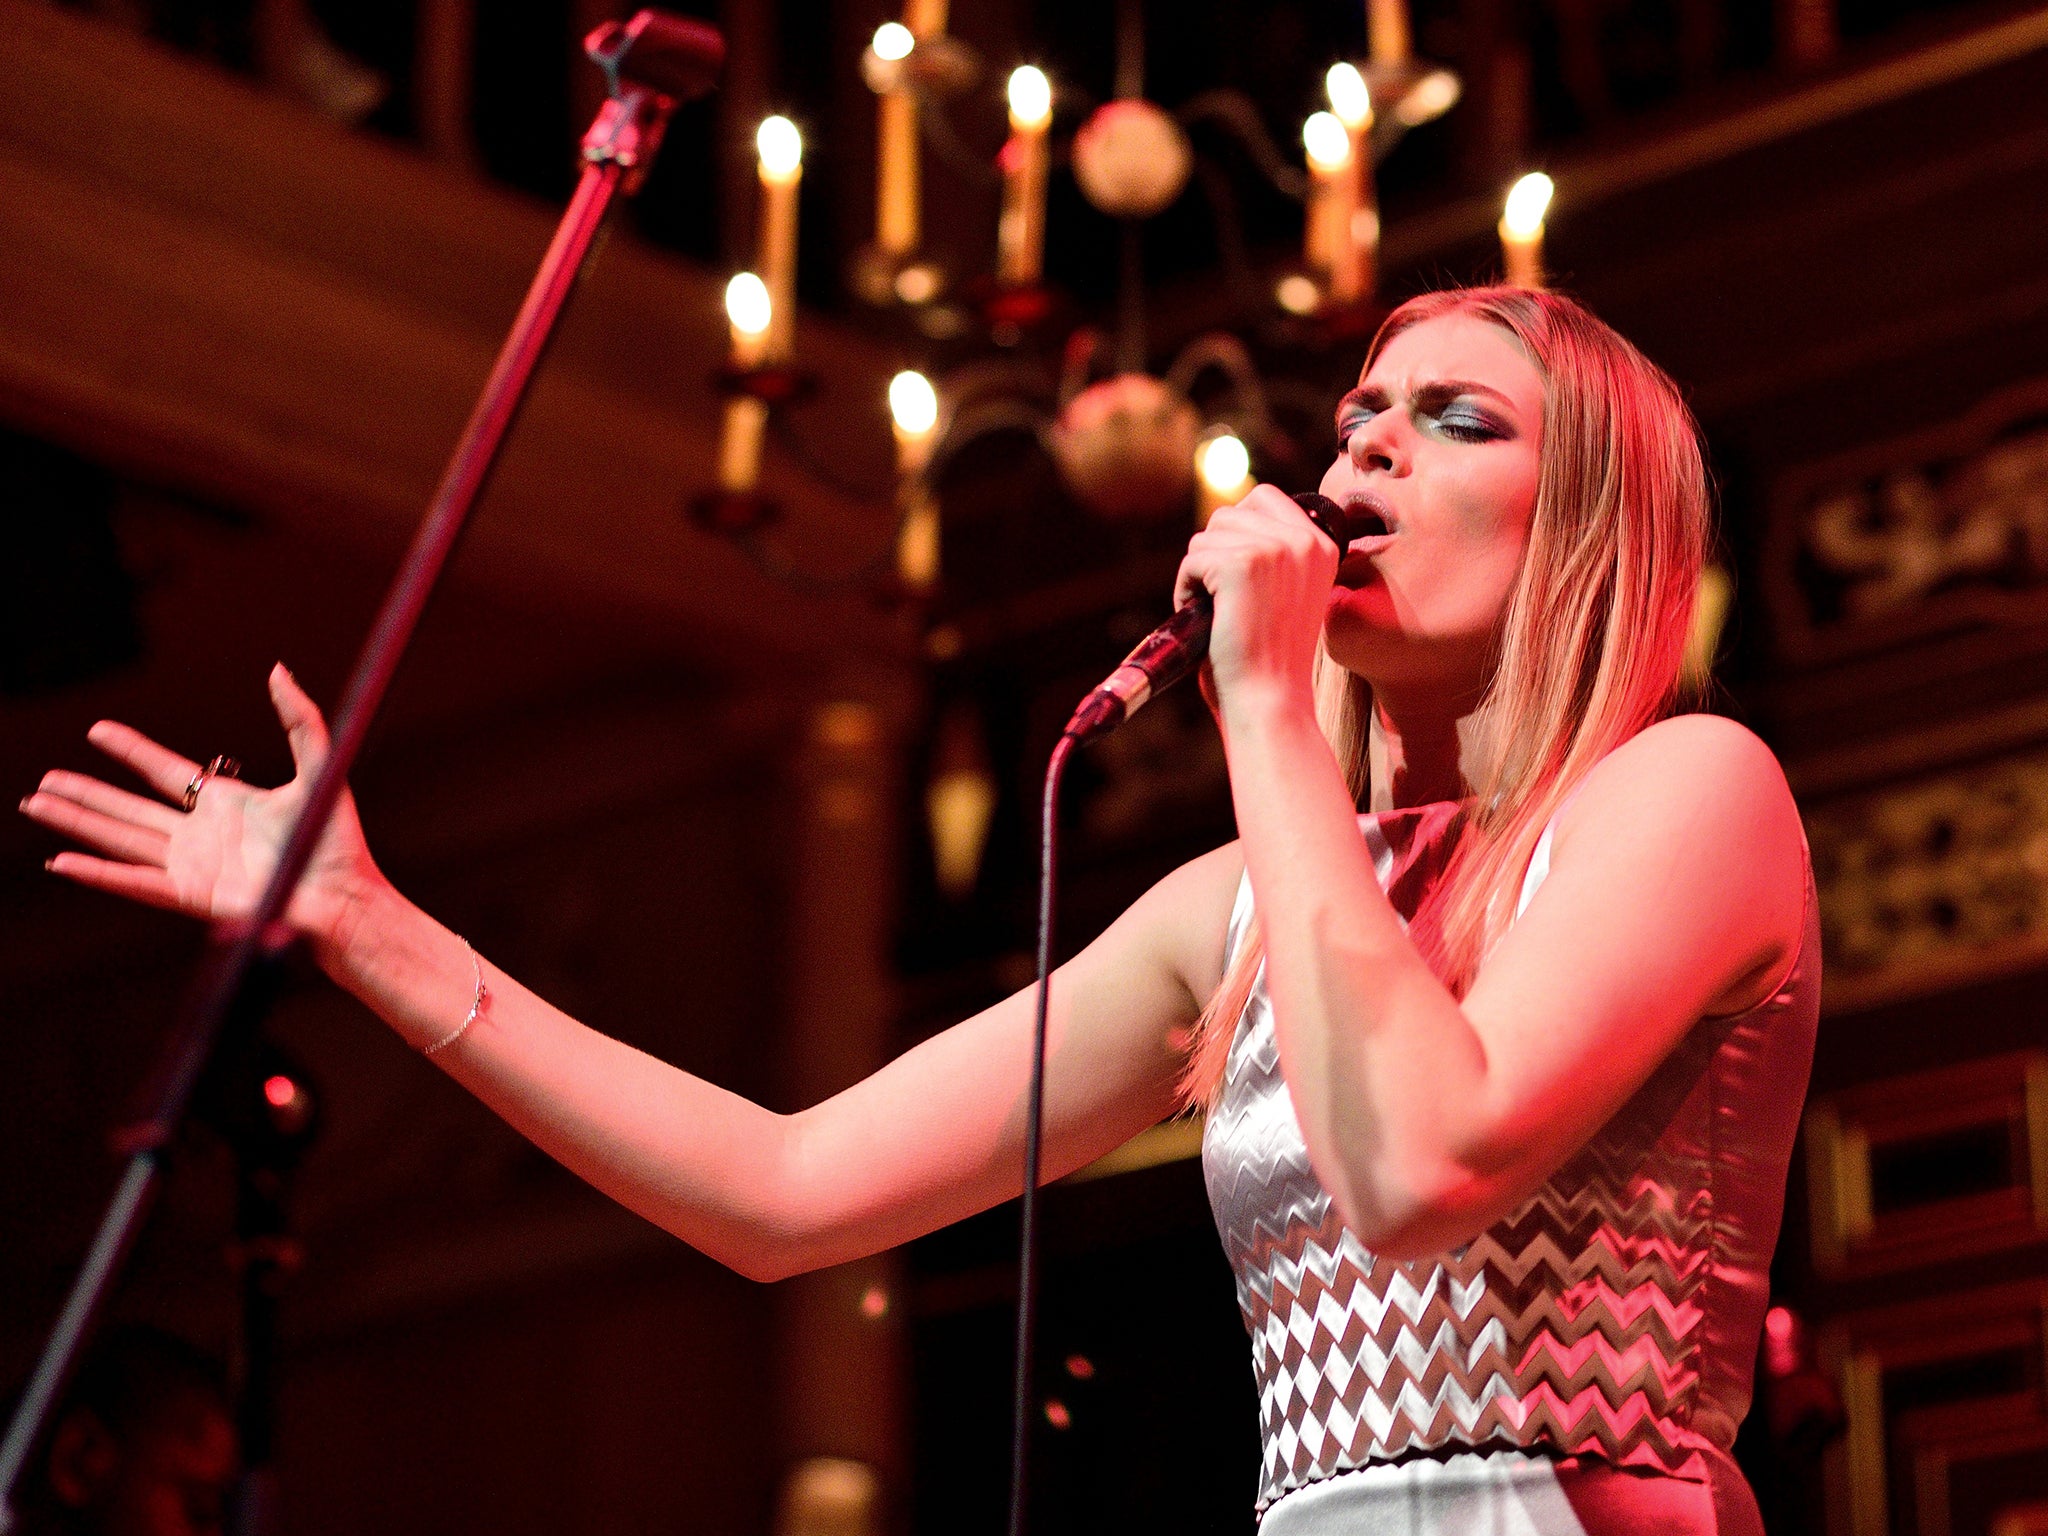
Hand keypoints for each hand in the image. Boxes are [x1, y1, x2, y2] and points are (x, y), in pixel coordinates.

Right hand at [19, 664, 384, 958]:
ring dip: (76, 824)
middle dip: (85, 794)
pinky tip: (62, 862)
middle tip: (45, 780)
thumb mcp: (319, 767)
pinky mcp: (190, 896)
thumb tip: (278, 670)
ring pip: (119, 839)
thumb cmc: (335, 840)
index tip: (98, 731)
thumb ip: (298, 720)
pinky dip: (97, 872)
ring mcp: (191, 867)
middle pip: (128, 809)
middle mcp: (200, 835)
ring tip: (36, 806)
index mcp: (226, 804)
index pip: (165, 772)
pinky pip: (133, 881)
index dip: (131, 751)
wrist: (344, 894)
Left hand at [1174, 484, 1338, 710]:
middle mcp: (1304, 539)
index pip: (1263, 498)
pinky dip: (1185, 591)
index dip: (1236, 533)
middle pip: (1228, 514)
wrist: (1270, 700)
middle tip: (1223, 602)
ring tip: (1218, 615)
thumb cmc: (1270, 660)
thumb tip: (1227, 521)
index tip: (1235, 580)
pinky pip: (1192, 560)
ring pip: (1206, 536)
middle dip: (1213, 555)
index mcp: (1322, 544)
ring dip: (1199, 575)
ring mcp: (1275, 548)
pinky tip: (1207, 621)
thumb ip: (1271, 554)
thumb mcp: (1286, 592)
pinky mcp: (1241, 564)